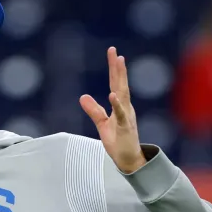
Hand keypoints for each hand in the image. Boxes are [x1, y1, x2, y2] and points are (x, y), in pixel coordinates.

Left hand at [79, 47, 145, 173]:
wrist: (128, 159)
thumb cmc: (118, 141)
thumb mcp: (101, 124)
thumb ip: (94, 110)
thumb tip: (83, 96)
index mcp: (120, 105)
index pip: (116, 83)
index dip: (114, 69)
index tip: (113, 53)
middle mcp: (126, 108)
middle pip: (121, 84)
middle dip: (117, 68)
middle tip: (114, 52)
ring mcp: (126, 116)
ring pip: (123, 94)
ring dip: (121, 79)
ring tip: (119, 63)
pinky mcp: (125, 127)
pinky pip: (121, 114)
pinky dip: (118, 104)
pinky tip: (114, 94)